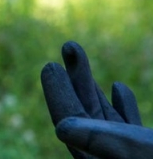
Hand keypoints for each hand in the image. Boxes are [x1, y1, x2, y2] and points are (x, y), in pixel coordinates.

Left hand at [41, 41, 152, 158]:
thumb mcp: (137, 149)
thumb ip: (103, 141)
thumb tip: (62, 127)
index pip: (73, 126)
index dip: (59, 95)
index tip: (50, 66)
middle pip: (85, 118)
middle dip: (75, 82)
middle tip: (69, 46)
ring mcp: (134, 158)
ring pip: (105, 119)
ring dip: (91, 87)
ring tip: (75, 53)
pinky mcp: (149, 153)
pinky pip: (131, 132)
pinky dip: (123, 109)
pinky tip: (118, 87)